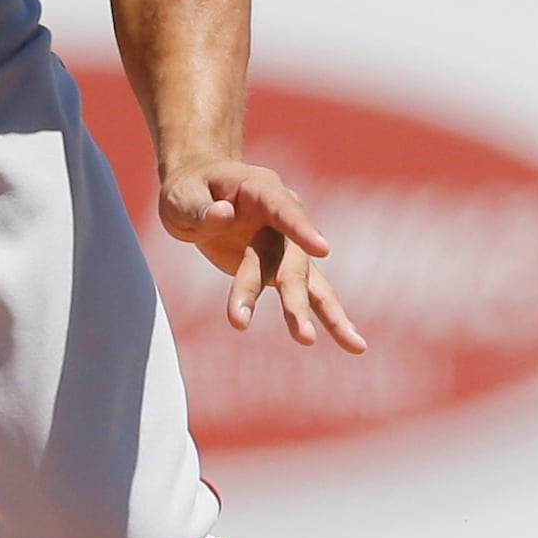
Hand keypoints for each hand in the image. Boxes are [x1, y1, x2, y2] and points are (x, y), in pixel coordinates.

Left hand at [159, 160, 370, 352]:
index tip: (322, 249)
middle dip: (295, 299)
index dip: (300, 228)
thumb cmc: (190, 190)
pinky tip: (353, 344)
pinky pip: (309, 294)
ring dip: (323, 315)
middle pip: (291, 261)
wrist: (200, 192)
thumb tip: (223, 215)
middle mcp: (282, 217)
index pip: (282, 208)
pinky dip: (329, 318)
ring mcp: (287, 244)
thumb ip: (201, 209)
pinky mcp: (283, 267)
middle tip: (303, 337)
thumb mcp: (183, 196)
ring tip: (355, 346)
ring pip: (306, 282)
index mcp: (260, 191)